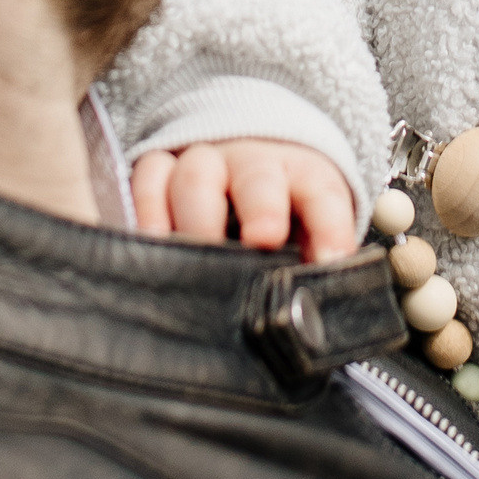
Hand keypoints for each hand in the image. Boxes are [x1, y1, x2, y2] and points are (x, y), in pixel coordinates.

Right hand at [129, 138, 360, 256]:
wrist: (242, 167)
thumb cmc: (279, 214)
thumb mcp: (308, 233)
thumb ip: (313, 265)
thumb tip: (317, 314)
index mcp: (302, 179)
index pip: (322, 195)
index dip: (329, 225)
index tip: (331, 258)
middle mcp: (252, 166)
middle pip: (258, 179)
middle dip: (262, 208)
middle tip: (264, 241)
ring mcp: (203, 164)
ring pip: (198, 177)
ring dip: (198, 218)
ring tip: (199, 260)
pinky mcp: (160, 170)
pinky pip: (149, 178)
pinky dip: (147, 208)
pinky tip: (151, 242)